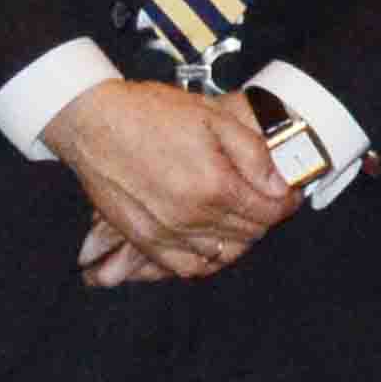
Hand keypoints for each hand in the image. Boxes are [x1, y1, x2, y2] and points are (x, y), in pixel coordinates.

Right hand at [47, 77, 293, 283]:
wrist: (93, 121)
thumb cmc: (151, 114)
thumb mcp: (214, 119)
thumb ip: (254, 155)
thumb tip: (280, 187)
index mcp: (215, 187)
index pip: (270, 212)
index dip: (286, 203)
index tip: (288, 194)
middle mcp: (192, 218)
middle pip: (249, 234)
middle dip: (264, 216)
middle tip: (263, 198)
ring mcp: (166, 233)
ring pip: (223, 254)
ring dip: (238, 238)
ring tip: (237, 216)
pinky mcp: (143, 240)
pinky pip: (186, 267)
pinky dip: (206, 260)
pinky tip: (211, 242)